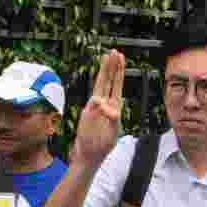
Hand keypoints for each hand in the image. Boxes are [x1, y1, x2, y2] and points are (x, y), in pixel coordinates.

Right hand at [74, 51, 124, 168]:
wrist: (89, 156)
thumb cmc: (102, 145)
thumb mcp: (112, 133)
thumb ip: (111, 119)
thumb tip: (103, 104)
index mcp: (113, 107)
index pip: (116, 85)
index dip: (118, 71)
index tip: (120, 57)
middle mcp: (103, 104)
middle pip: (108, 82)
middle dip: (111, 66)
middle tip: (114, 51)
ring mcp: (93, 108)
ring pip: (99, 87)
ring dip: (103, 73)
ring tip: (106, 58)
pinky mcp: (86, 114)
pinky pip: (92, 105)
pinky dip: (97, 101)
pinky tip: (100, 98)